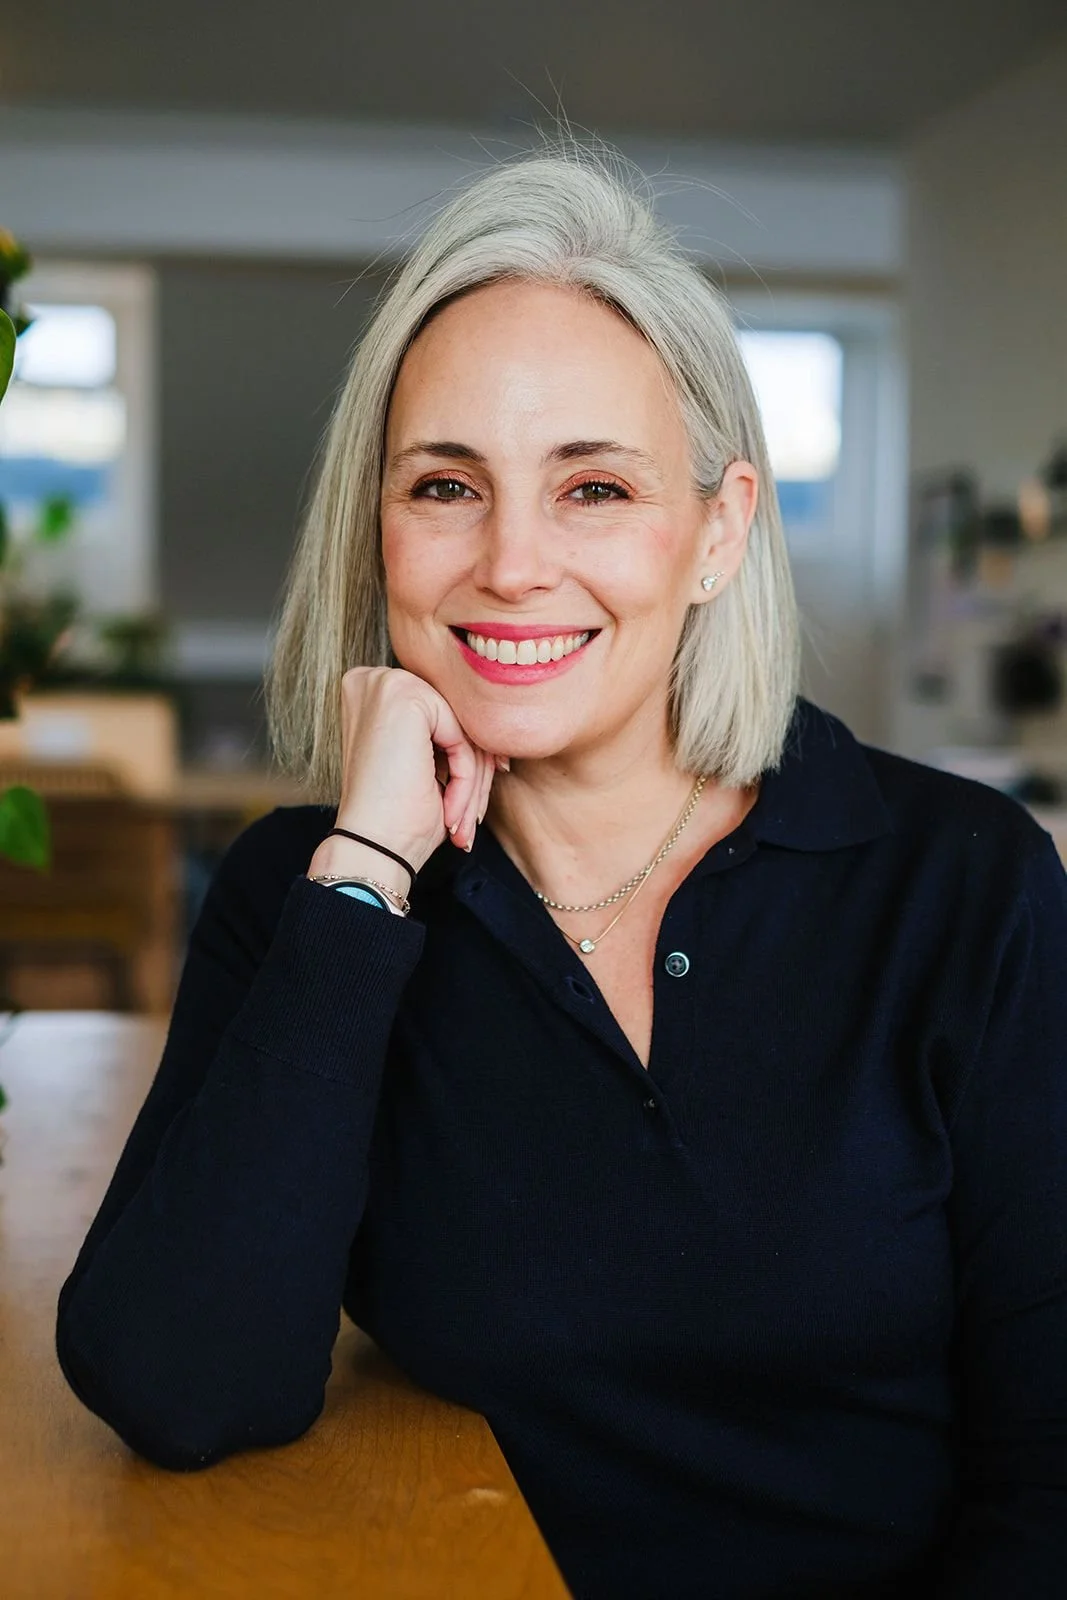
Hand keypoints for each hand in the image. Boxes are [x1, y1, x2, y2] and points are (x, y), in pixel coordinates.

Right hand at [307, 667, 502, 889]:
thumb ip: (449, 730)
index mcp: (372, 691)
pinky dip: (465, 779)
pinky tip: (449, 812)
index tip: (488, 782)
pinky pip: (461, 737)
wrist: (371, 847)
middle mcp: (374, 678)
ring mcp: (387, 683)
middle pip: (454, 720)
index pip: (441, 716)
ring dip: (473, 781)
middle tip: (478, 813)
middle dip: (476, 768)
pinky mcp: (405, 697)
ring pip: (463, 728)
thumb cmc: (395, 817)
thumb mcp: (426, 763)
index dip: (468, 752)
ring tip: (463, 823)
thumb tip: (496, 724)